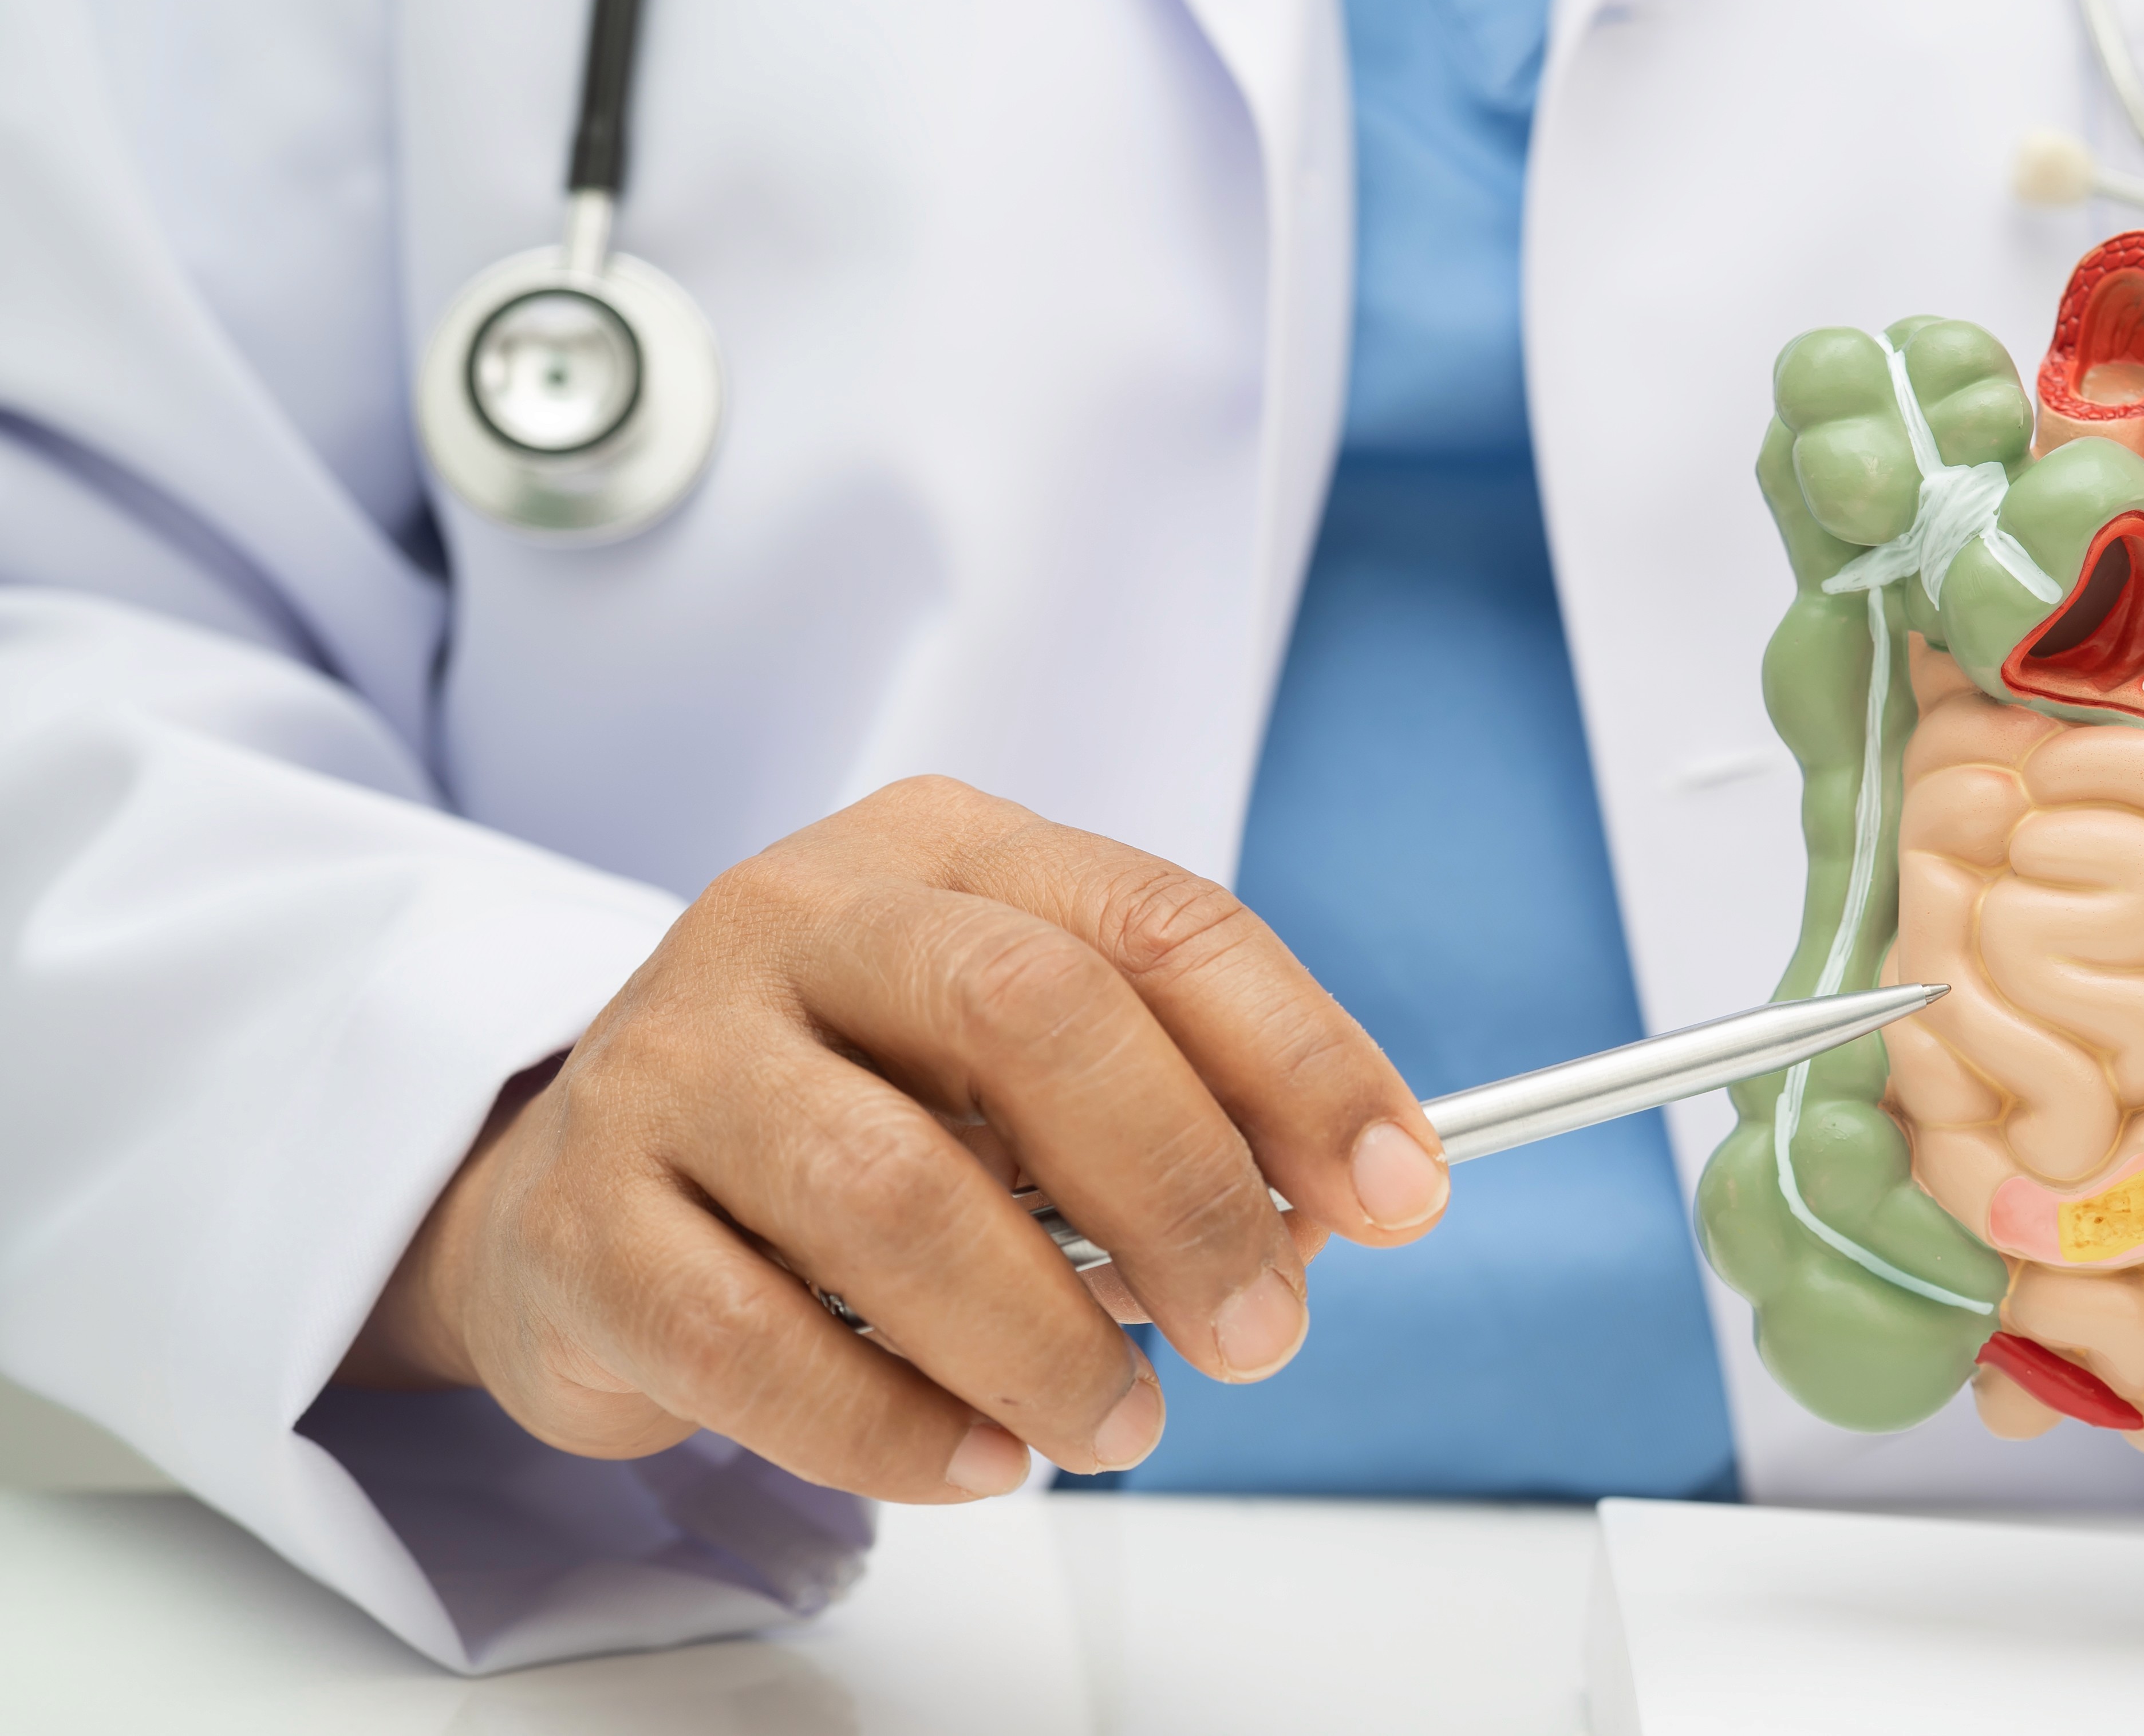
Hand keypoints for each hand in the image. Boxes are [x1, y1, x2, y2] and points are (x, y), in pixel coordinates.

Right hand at [337, 777, 1450, 1498]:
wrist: (581, 1183)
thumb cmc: (850, 1111)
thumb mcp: (1019, 1068)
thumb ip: (1178, 1107)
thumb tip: (1344, 1203)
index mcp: (940, 851)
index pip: (1159, 922)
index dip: (1300, 1059)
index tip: (1398, 1191)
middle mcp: (797, 919)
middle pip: (1029, 1017)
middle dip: (1180, 1188)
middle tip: (1258, 1330)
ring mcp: (672, 1060)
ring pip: (894, 1194)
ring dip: (1045, 1336)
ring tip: (1119, 1422)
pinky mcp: (584, 1221)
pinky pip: (758, 1341)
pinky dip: (897, 1425)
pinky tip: (980, 1458)